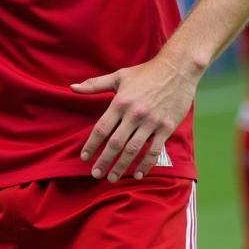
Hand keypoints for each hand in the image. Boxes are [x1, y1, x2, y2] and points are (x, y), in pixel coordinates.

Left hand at [71, 56, 198, 180]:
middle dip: (104, 161)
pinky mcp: (166, 127)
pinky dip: (146, 164)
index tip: (84, 157)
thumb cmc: (145, 72)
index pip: (101, 129)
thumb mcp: (118, 76)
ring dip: (122, 166)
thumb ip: (94, 85)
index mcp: (120, 102)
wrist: (177, 69)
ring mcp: (151, 122)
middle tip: (95, 174)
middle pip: (115, 143)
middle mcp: (134, 114)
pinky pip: (155, 150)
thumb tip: (72, 88)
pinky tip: (138, 174)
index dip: (91, 145)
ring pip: (133, 150)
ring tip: (112, 178)